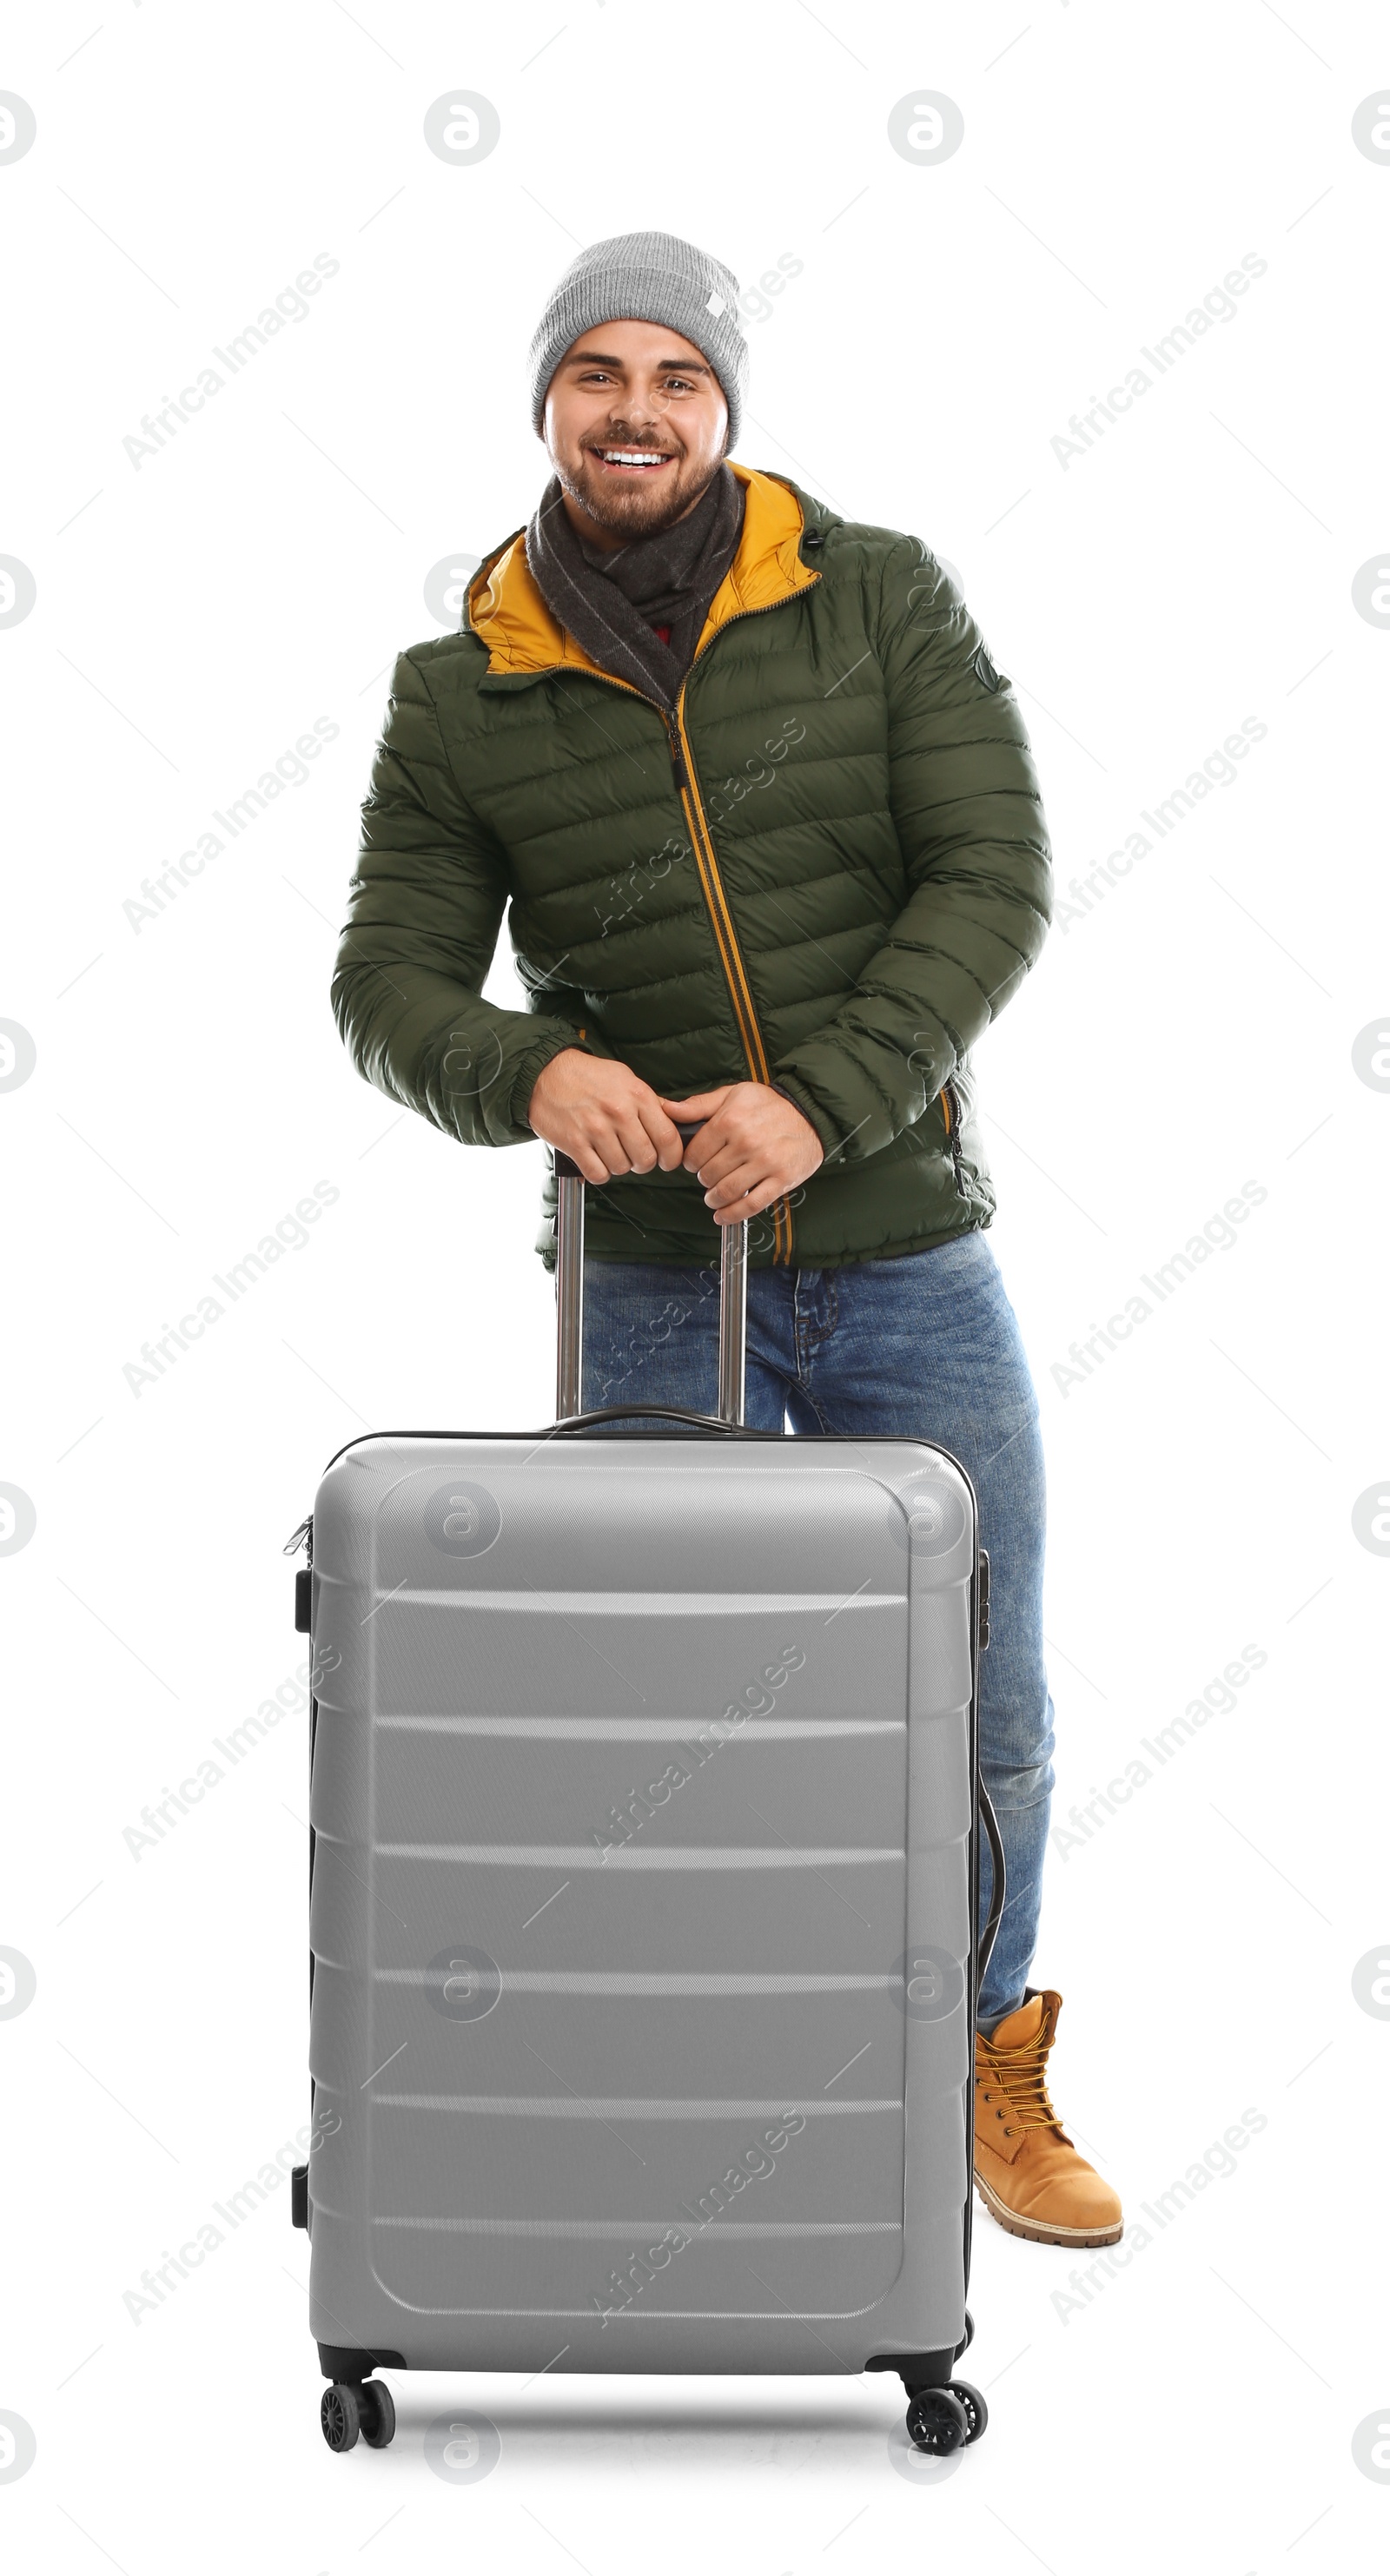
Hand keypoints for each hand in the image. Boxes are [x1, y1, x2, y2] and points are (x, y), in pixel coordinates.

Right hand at [526, 1047, 685, 1183]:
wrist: (546, 1073)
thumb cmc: (587, 1077)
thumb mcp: (625, 1078)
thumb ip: (649, 1102)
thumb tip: (673, 1122)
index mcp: (637, 1095)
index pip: (667, 1137)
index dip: (671, 1156)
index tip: (667, 1161)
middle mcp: (619, 1112)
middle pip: (646, 1158)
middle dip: (643, 1163)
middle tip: (634, 1156)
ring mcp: (596, 1128)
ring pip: (621, 1168)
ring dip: (618, 1165)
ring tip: (609, 1152)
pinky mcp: (574, 1142)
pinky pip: (597, 1173)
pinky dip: (598, 1172)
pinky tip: (595, 1159)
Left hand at [658, 1081, 823, 1226]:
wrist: (810, 1113)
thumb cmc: (769, 1104)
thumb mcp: (733, 1095)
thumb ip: (699, 1105)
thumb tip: (667, 1110)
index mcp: (730, 1120)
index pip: (695, 1153)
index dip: (691, 1162)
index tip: (695, 1163)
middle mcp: (746, 1142)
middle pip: (709, 1174)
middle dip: (704, 1179)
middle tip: (708, 1177)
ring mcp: (765, 1162)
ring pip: (727, 1191)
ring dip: (714, 1199)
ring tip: (713, 1196)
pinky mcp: (781, 1179)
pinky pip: (751, 1204)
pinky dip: (733, 1214)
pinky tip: (722, 1216)